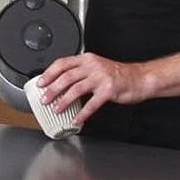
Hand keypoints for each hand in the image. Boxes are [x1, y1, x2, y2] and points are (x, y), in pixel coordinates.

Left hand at [35, 52, 149, 124]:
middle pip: (66, 76)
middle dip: (52, 89)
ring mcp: (101, 77)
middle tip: (45, 99)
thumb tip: (60, 83)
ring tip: (57, 109)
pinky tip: (77, 119)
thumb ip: (80, 72)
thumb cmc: (117, 75)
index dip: (49, 73)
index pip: (62, 63)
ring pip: (76, 89)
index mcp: (87, 59)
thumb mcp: (96, 68)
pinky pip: (92, 103)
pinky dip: (82, 113)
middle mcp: (93, 66)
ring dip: (64, 100)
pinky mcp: (109, 90)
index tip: (41, 83)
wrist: (139, 78)